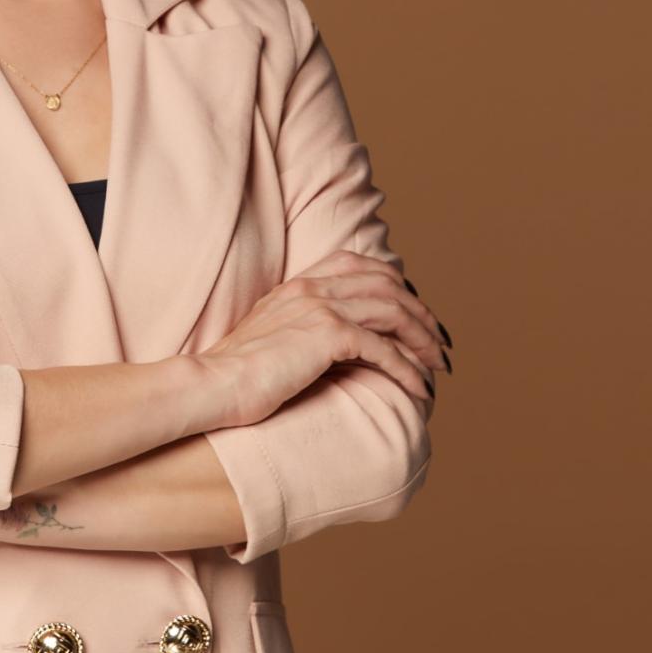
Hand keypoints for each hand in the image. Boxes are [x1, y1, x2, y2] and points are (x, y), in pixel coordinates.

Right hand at [198, 249, 446, 426]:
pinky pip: (383, 347)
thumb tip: (334, 348)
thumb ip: (301, 329)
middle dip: (421, 313)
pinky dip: (407, 367)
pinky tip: (418, 387)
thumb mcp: (271, 338)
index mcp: (298, 285)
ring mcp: (320, 307)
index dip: (396, 285)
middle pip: (387, 285)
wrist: (214, 383)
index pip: (360, 265)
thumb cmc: (236, 374)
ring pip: (393, 311)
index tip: (413, 313)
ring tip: (437, 364)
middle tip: (438, 342)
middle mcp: (312, 288)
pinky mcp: (328, 334)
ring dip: (422, 339)